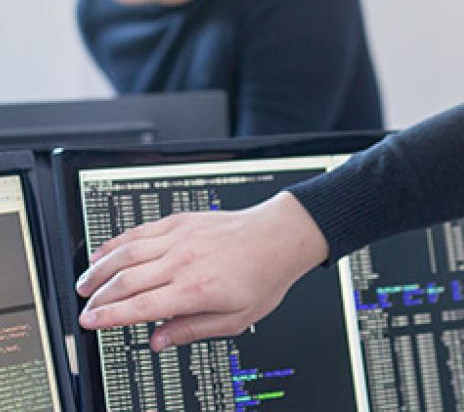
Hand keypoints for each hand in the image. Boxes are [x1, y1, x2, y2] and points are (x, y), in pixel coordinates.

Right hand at [76, 191, 327, 351]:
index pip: (139, 307)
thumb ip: (193, 330)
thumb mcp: (236, 318)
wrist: (280, 236)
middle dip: (98, 296)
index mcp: (196, 290)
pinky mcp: (181, 221)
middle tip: (84, 307)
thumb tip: (159, 342)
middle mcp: (184, 261)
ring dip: (100, 268)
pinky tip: (104, 252)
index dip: (108, 317)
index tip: (90, 322)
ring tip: (85, 282)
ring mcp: (180, 238)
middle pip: (126, 280)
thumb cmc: (264, 275)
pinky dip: (117, 242)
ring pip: (126, 253)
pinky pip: (140, 231)